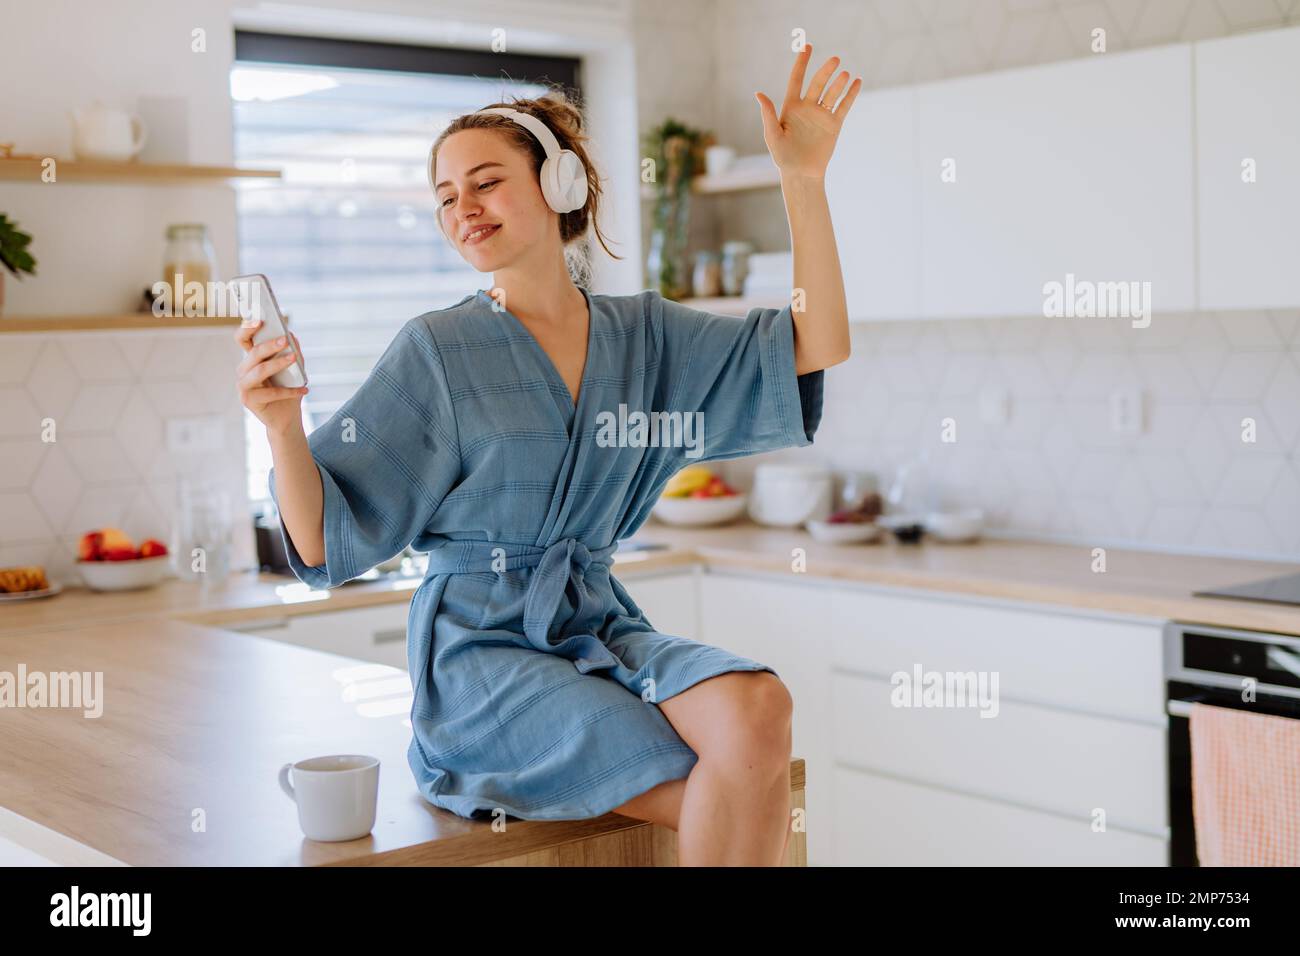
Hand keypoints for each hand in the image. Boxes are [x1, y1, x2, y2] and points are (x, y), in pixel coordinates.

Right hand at [234, 319, 308, 435]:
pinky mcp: (248, 400)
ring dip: (278, 364)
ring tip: (293, 359)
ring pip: (259, 370)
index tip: (259, 320)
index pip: (243, 339)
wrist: (286, 418)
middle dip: (269, 345)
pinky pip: (271, 393)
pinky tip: (305, 389)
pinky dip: (290, 391)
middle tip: (285, 340)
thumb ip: (292, 352)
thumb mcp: (294, 370)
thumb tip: (292, 336)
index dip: (247, 328)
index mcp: (251, 359)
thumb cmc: (288, 390)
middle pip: (253, 353)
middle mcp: (243, 370)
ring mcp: (243, 386)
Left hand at [754, 43, 860, 178]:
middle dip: (825, 71)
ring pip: (832, 93)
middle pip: (818, 83)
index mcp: (791, 107)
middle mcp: (808, 108)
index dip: (801, 63)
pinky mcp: (834, 124)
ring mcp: (822, 115)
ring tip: (844, 74)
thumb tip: (758, 94)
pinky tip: (857, 82)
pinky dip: (851, 94)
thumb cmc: (783, 157)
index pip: (797, 80)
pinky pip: (844, 106)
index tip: (807, 47)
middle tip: (835, 60)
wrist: (801, 174)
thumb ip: (768, 114)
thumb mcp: (772, 135)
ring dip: (839, 83)